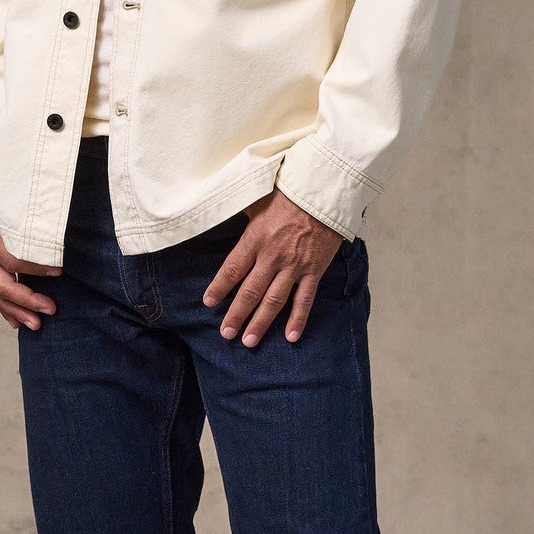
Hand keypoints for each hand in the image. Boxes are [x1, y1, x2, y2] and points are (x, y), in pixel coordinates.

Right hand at [0, 191, 61, 331]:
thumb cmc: (0, 192)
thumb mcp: (13, 199)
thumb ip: (31, 216)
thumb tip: (61, 232)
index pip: (13, 261)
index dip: (37, 268)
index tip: (60, 270)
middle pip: (3, 286)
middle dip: (28, 301)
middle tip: (51, 309)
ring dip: (16, 311)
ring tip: (36, 325)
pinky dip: (5, 308)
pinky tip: (16, 322)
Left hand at [202, 188, 343, 345]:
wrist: (325, 192)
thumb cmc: (288, 192)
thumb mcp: (257, 199)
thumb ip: (240, 214)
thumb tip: (217, 214)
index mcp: (255, 238)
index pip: (232, 269)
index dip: (219, 288)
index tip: (208, 303)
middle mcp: (273, 256)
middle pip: (250, 292)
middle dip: (237, 315)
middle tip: (226, 334)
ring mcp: (294, 266)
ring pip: (274, 301)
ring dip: (261, 323)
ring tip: (249, 341)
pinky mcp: (314, 270)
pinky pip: (305, 300)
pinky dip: (298, 319)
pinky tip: (290, 337)